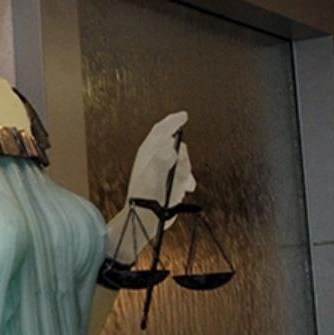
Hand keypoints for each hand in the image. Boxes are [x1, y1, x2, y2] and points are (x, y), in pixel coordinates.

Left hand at [106, 111, 195, 263]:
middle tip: (182, 170)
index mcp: (148, 153)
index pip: (161, 130)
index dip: (172, 121)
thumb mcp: (153, 176)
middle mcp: (155, 159)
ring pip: (183, 161)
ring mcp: (162, 170)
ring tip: (182, 185)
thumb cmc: (145, 197)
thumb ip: (163, 158)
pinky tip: (186, 189)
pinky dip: (188, 180)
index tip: (184, 116)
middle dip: (183, 157)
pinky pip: (184, 174)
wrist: (145, 219)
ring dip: (186, 172)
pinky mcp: (168, 181)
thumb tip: (173, 146)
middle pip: (176, 146)